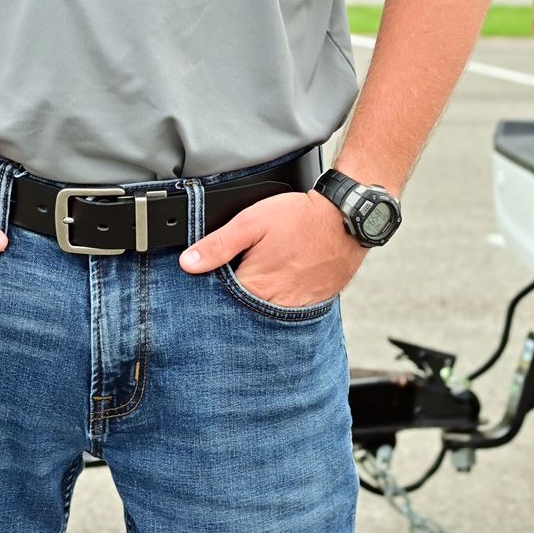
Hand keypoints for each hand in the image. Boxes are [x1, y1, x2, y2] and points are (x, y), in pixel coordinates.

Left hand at [178, 189, 367, 305]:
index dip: (210, 290)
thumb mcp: (251, 222)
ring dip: (256, 303)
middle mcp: (274, 306)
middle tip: (236, 277)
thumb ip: (218, 244)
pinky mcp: (312, 305)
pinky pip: (287, 312)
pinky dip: (278, 303)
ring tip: (259, 278)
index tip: (206, 282)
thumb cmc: (299, 219)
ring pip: (264, 313)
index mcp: (255, 287)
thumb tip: (188, 263)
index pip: (219, 302)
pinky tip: (279, 283)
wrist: (345, 220)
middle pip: (242, 311)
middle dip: (232, 300)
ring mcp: (296, 309)